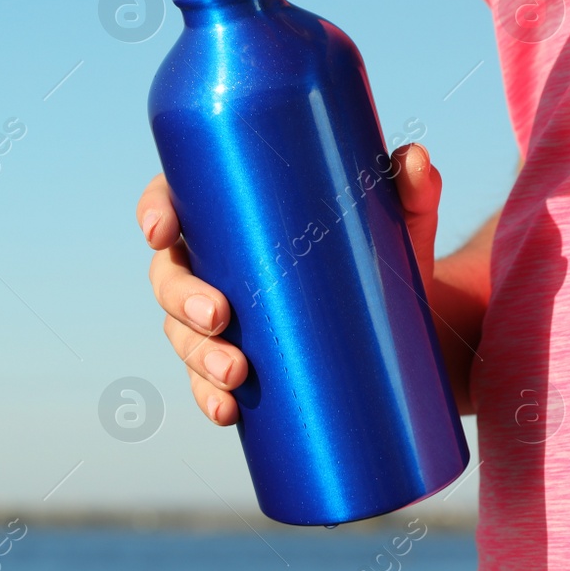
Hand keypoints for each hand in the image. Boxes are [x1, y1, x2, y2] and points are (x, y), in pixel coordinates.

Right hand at [137, 144, 442, 425]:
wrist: (409, 323)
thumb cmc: (384, 252)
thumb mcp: (397, 220)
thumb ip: (408, 188)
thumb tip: (415, 160)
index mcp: (232, 215)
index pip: (174, 202)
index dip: (154, 212)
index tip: (163, 232)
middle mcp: (215, 265)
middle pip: (169, 277)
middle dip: (182, 299)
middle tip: (219, 316)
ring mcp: (222, 319)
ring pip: (183, 334)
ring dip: (197, 356)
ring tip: (236, 374)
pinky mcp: (241, 362)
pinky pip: (208, 383)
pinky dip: (211, 398)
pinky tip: (227, 411)